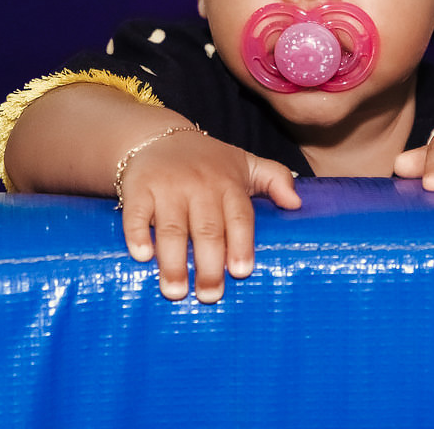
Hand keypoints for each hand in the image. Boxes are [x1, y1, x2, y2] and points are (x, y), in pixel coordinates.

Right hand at [118, 130, 300, 302]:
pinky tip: (142, 257)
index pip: (239, 216)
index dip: (241, 244)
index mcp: (228, 183)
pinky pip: (135, 214)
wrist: (158, 138)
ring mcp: (167, 187)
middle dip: (208, 264)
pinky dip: (137, 235)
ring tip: (176, 291)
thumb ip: (275, 179)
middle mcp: (199, 185)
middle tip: (210, 295)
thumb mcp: (245, 163)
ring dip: (173, 261)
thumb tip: (298, 204)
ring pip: (171, 228)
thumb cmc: (208, 161)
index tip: (241, 272)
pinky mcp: (138, 188)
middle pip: (207, 229)